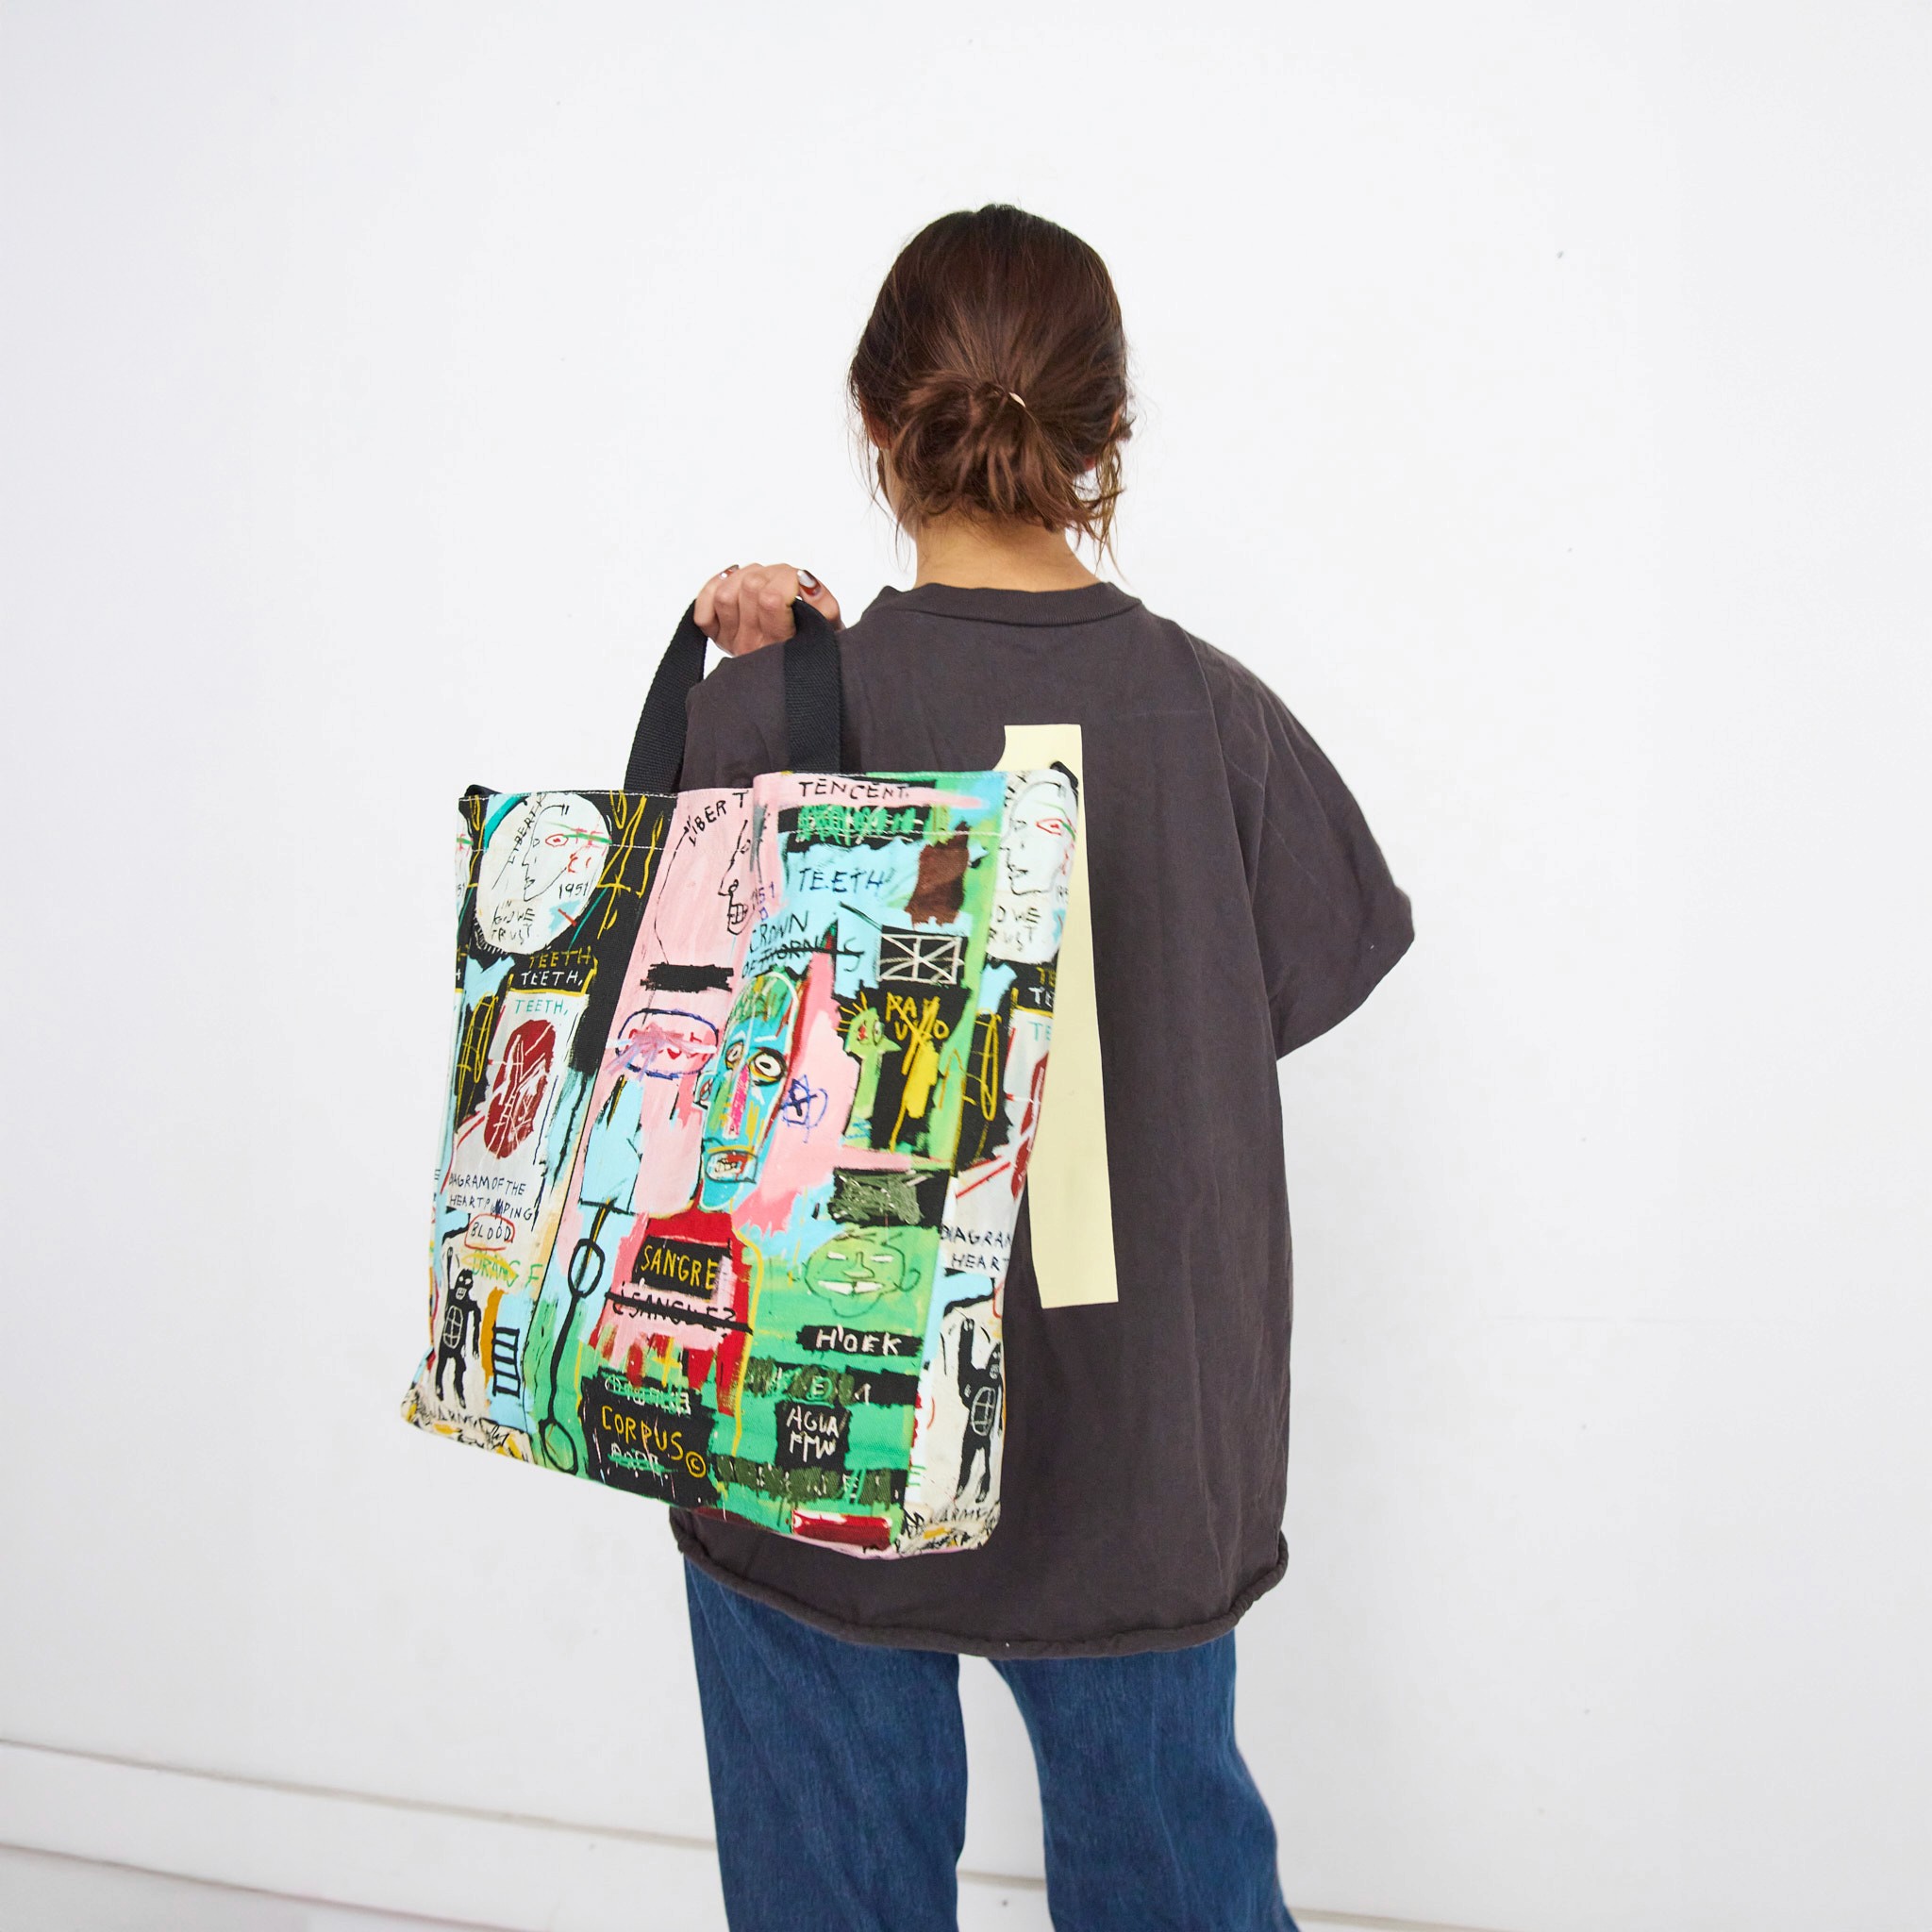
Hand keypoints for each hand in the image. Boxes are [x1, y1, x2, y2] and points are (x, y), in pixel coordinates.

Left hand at [695, 563, 842, 656]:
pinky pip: (702, 609)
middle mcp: (752, 645)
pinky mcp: (717, 637)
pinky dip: (715, 588)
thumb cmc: (815, 645)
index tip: (800, 584)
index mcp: (781, 643)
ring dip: (745, 577)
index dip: (788, 580)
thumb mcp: (829, 628)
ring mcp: (732, 641)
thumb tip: (804, 580)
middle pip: (750, 587)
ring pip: (725, 593)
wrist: (798, 675)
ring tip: (764, 582)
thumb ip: (823, 605)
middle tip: (785, 581)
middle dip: (771, 573)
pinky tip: (734, 585)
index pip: (770, 599)